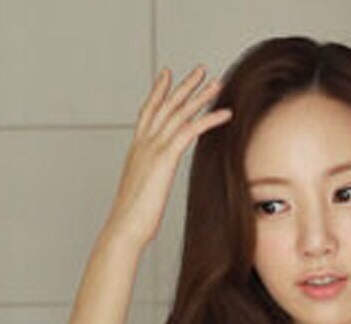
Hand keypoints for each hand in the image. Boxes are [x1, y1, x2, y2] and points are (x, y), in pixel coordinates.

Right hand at [104, 65, 232, 250]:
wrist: (125, 226)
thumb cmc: (132, 219)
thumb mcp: (141, 193)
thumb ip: (148, 181)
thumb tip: (152, 186)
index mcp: (136, 150)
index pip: (148, 113)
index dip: (159, 92)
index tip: (167, 75)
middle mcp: (143, 143)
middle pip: (166, 105)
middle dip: (184, 85)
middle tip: (200, 69)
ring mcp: (153, 148)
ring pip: (179, 112)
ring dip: (200, 95)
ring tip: (217, 82)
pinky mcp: (165, 158)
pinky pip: (190, 130)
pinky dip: (209, 119)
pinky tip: (225, 113)